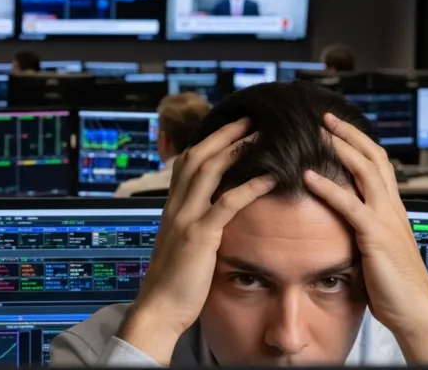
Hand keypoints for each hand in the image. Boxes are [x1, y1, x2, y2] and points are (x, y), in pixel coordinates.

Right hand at [118, 118, 275, 364]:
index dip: (207, 142)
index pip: (186, 163)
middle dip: (222, 136)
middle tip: (247, 121)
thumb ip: (193, 226)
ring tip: (259, 137)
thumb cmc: (174, 282)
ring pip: (208, 171)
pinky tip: (269, 178)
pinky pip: (227, 204)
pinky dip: (249, 187)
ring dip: (235, 150)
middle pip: (196, 157)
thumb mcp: (181, 245)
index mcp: (172, 207)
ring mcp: (186, 218)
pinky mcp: (200, 236)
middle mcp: (176, 206)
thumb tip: (211, 218)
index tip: (229, 130)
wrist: (159, 307)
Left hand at [304, 112, 427, 364]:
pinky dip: (328, 188)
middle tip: (326, 118)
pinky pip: (350, 206)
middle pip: (374, 159)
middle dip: (350, 135)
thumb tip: (338, 220)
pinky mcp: (375, 236)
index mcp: (392, 209)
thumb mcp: (374, 248)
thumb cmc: (392, 285)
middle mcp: (392, 208)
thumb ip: (360, 229)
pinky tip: (308, 177)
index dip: (359, 144)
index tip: (337, 129)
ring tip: (319, 133)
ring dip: (341, 149)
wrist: (414, 311)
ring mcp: (386, 220)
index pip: (378, 165)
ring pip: (366, 172)